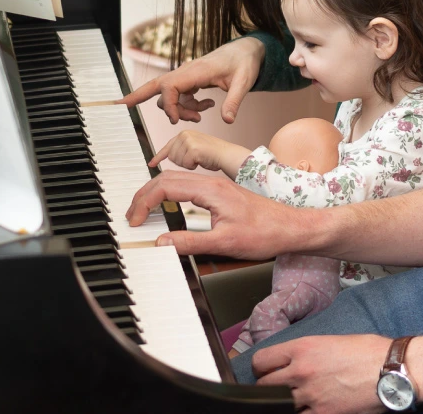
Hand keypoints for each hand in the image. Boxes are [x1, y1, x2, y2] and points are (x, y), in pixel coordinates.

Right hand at [119, 38, 265, 123]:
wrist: (248, 50)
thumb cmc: (245, 62)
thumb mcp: (244, 82)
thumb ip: (235, 101)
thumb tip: (228, 121)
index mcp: (196, 70)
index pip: (170, 87)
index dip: (169, 105)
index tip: (177, 120)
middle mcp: (187, 72)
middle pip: (155, 84)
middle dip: (137, 95)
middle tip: (119, 105)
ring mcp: (187, 76)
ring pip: (169, 95)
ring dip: (179, 109)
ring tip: (202, 113)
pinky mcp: (190, 80)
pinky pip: (179, 96)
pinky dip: (187, 106)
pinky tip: (206, 106)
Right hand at [125, 170, 306, 258]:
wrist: (291, 227)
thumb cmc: (266, 232)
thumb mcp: (225, 243)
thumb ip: (190, 242)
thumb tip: (162, 242)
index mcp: (210, 189)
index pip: (166, 186)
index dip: (144, 202)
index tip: (135, 220)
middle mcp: (212, 183)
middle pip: (167, 179)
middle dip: (144, 195)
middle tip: (131, 216)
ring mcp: (216, 186)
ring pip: (177, 181)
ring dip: (156, 193)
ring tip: (143, 212)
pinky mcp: (221, 193)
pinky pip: (188, 187)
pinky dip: (170, 195)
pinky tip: (167, 208)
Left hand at [148, 129, 250, 177]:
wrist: (226, 155)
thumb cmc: (213, 154)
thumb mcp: (194, 148)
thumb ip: (181, 150)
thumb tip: (169, 157)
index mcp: (184, 133)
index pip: (167, 147)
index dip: (159, 157)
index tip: (152, 163)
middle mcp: (184, 134)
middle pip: (171, 157)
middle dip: (182, 162)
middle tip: (195, 160)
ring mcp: (188, 140)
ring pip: (177, 161)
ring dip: (187, 164)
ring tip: (199, 159)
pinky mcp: (192, 148)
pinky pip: (185, 164)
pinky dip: (193, 166)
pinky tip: (201, 160)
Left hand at [254, 334, 391, 413]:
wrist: (390, 370)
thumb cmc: (366, 351)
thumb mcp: (330, 341)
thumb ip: (306, 353)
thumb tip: (292, 363)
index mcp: (302, 348)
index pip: (261, 361)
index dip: (262, 368)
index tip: (267, 372)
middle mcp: (301, 371)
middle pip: (264, 386)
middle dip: (269, 388)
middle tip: (280, 389)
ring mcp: (310, 396)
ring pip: (279, 405)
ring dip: (284, 403)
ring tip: (296, 400)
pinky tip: (311, 409)